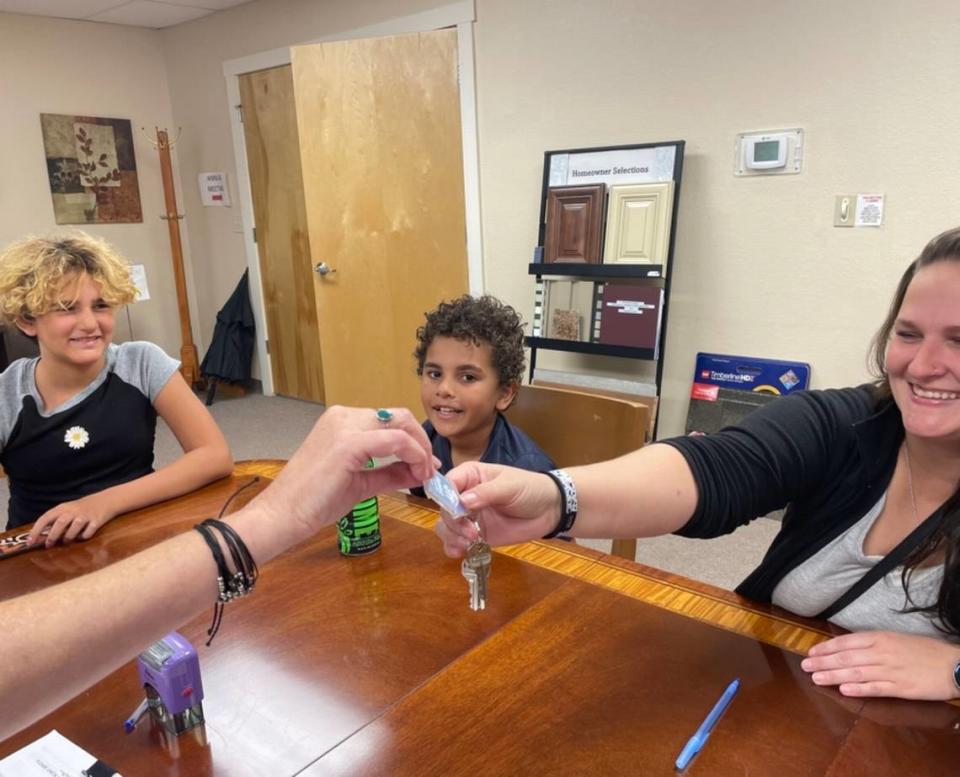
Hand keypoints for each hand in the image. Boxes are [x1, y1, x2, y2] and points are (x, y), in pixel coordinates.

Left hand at [28, 495, 114, 546]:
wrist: (105, 500)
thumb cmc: (81, 508)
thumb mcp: (67, 510)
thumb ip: (55, 521)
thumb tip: (39, 536)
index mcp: (63, 508)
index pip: (45, 518)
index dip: (36, 531)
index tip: (30, 542)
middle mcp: (73, 510)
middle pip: (60, 523)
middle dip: (52, 536)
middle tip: (49, 545)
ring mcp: (86, 516)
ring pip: (74, 528)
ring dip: (68, 537)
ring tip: (67, 540)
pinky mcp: (97, 521)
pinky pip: (87, 533)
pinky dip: (84, 537)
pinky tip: (83, 535)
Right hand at [250, 406, 434, 537]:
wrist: (284, 515)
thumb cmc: (315, 501)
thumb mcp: (361, 482)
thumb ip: (390, 473)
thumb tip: (419, 470)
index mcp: (342, 421)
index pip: (390, 420)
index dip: (415, 441)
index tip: (426, 466)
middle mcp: (344, 416)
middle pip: (399, 416)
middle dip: (422, 442)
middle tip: (429, 469)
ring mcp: (345, 426)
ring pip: (401, 424)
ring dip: (420, 448)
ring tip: (424, 475)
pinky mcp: (349, 443)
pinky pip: (396, 441)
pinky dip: (413, 455)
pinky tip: (416, 475)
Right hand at [435, 462, 560, 556]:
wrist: (549, 510)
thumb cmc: (530, 489)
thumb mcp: (510, 486)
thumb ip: (486, 492)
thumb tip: (462, 501)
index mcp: (470, 475)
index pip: (448, 483)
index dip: (447, 498)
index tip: (457, 511)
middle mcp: (464, 495)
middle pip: (444, 508)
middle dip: (453, 522)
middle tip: (471, 532)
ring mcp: (469, 516)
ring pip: (446, 526)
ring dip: (452, 536)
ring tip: (469, 543)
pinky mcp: (475, 534)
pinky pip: (455, 541)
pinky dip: (453, 547)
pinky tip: (460, 552)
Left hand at [801, 631, 959, 700]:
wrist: (954, 665)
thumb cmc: (926, 650)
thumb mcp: (897, 639)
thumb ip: (874, 643)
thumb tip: (850, 647)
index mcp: (880, 637)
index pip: (846, 642)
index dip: (826, 647)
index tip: (811, 652)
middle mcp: (882, 653)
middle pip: (846, 657)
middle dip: (823, 662)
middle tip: (805, 666)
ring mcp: (890, 671)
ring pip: (855, 672)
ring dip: (833, 675)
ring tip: (816, 678)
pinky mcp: (901, 688)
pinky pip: (875, 688)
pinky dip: (858, 689)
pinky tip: (843, 690)